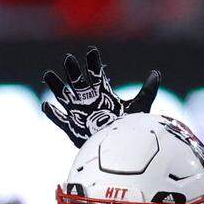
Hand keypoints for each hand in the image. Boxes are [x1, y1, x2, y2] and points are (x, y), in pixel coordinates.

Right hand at [42, 47, 159, 145]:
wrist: (122, 151)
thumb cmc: (130, 130)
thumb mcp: (140, 107)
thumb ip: (147, 90)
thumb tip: (156, 73)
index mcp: (103, 94)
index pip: (96, 73)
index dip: (93, 62)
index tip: (92, 51)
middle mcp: (89, 100)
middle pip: (77, 81)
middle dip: (73, 70)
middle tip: (69, 60)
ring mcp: (79, 113)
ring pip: (63, 96)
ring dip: (56, 85)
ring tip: (48, 75)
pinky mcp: (73, 128)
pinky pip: (59, 120)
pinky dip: (52, 113)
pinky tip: (46, 105)